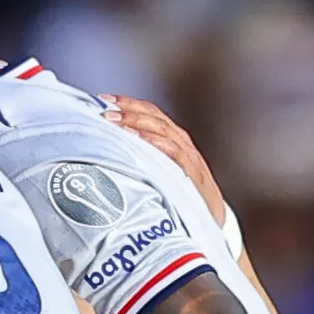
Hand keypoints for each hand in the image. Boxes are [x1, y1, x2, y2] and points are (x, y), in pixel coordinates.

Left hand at [99, 93, 231, 227]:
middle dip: (128, 109)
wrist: (211, 214)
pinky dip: (155, 142)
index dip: (127, 103)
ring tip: (115, 120)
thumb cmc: (180, 192)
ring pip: (161, 129)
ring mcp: (187, 154)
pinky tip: (139, 138)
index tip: (102, 99)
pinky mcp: (192, 170)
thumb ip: (140, 157)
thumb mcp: (158, 169)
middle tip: (104, 109)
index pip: (149, 112)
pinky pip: (173, 151)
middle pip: (153, 116)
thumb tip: (106, 150)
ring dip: (136, 122)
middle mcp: (180, 140)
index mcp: (171, 137)